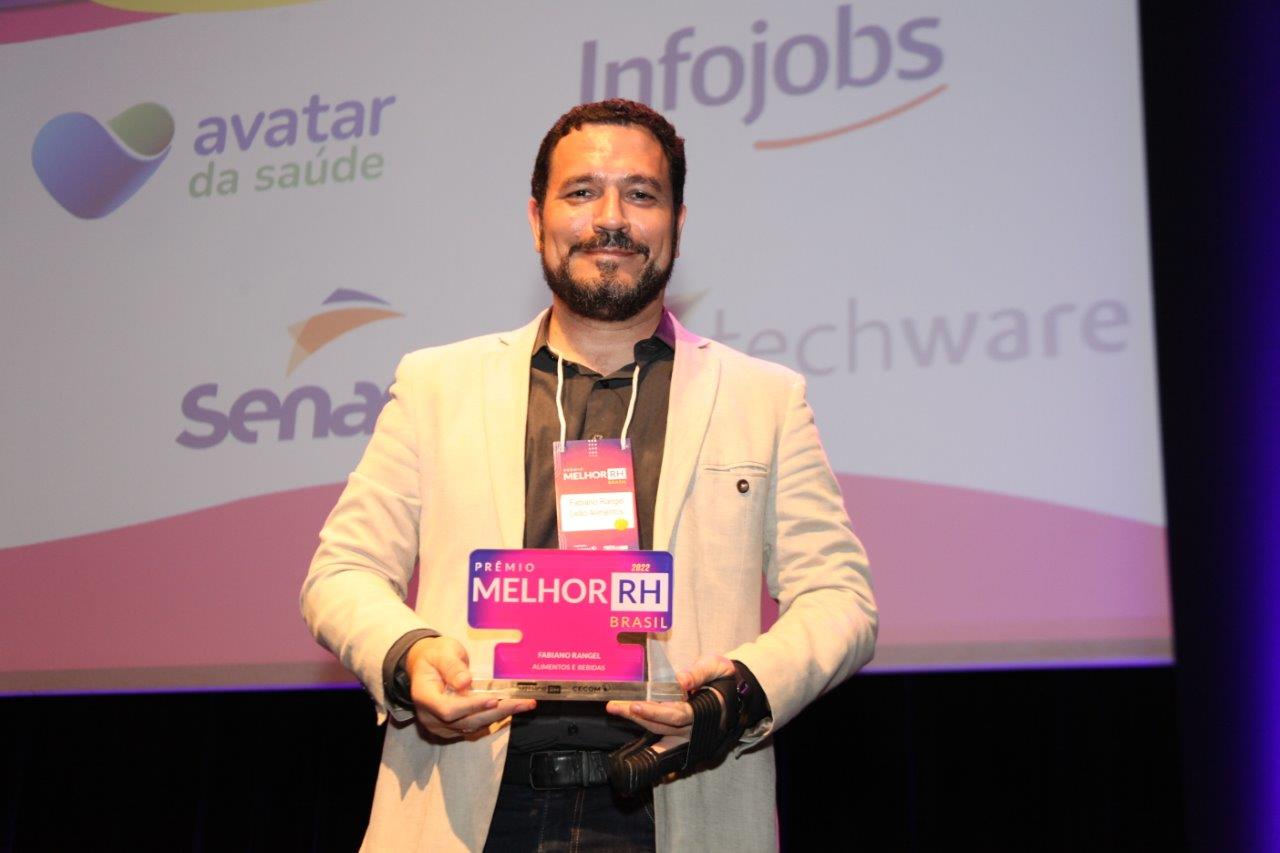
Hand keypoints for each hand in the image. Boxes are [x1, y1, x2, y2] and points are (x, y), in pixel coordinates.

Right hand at [405, 636, 534, 738]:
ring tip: (523, 705)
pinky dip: (493, 718)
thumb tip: (465, 682)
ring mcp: (441, 726)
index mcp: (424, 697)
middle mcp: (431, 717)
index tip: (494, 699)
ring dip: (499, 716)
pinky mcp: (452, 728)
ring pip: (473, 726)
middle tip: (522, 703)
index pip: (448, 709)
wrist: (426, 666)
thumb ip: (452, 667)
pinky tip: (511, 708)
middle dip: (496, 712)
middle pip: (465, 721)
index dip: (471, 707)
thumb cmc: (435, 656)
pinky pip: (474, 727)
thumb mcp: (443, 652)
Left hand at [604, 654, 733, 745]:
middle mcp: (695, 728)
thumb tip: (680, 681)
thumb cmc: (724, 675)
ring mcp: (687, 732)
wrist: (733, 687)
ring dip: (635, 718)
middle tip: (615, 706)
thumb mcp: (716, 666)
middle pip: (663, 725)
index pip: (678, 715)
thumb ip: (699, 673)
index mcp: (706, 712)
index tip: (636, 704)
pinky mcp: (679, 730)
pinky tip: (627, 712)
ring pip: (658, 728)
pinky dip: (643, 720)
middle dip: (637, 715)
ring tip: (616, 707)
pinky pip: (658, 728)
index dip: (656, 712)